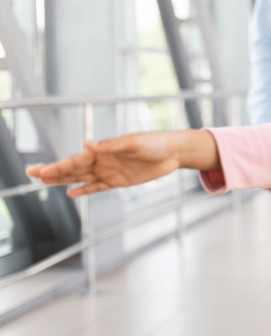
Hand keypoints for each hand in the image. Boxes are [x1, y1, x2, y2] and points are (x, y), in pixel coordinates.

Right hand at [25, 130, 217, 196]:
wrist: (173, 152)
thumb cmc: (154, 142)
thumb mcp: (133, 142)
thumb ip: (110, 145)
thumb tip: (87, 144)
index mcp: (104, 150)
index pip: (75, 160)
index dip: (57, 166)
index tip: (41, 171)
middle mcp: (103, 161)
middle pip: (73, 169)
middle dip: (53, 172)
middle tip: (32, 175)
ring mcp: (110, 171)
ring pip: (82, 178)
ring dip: (64, 181)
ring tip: (44, 183)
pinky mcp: (120, 181)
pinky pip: (98, 187)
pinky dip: (84, 190)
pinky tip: (71, 193)